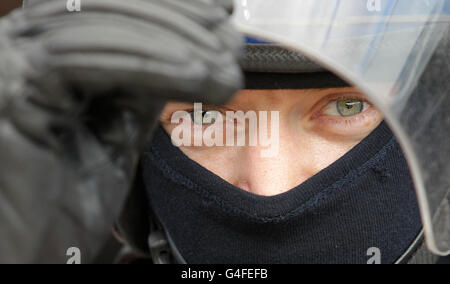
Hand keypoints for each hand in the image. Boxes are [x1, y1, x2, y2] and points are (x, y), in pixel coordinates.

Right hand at [0, 0, 242, 262]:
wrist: (33, 247)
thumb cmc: (71, 192)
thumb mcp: (120, 121)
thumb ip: (143, 79)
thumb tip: (191, 45)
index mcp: (47, 46)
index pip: (111, 4)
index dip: (171, 4)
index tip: (221, 15)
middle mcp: (22, 43)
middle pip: (104, 3)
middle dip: (180, 18)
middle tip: (230, 41)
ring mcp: (9, 61)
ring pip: (100, 22)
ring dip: (176, 43)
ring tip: (224, 68)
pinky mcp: (10, 88)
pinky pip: (83, 58)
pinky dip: (150, 62)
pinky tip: (196, 75)